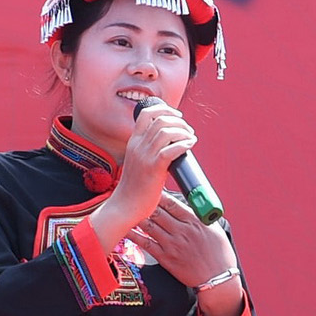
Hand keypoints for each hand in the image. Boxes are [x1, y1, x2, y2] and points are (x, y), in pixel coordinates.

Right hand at [87, 100, 196, 247]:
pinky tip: (190, 145)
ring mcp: (144, 156)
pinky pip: (170, 150)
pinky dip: (183, 144)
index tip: (177, 115)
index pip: (146, 113)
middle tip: (188, 130)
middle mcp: (138, 146)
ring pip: (167, 132)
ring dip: (183, 131)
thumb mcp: (138, 162)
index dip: (164, 109)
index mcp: (133, 142)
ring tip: (191, 137)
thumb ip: (150, 152)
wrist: (125, 206)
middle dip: (179, 121)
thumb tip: (171, 147)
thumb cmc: (135, 188)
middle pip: (160, 120)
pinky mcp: (153, 168)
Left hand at [125, 194, 234, 286]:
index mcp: (194, 222)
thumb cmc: (219, 254)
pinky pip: (146, 244)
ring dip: (137, 216)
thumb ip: (199, 217)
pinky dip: (135, 235)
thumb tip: (188, 205)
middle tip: (135, 194)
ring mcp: (172, 245)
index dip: (159, 193)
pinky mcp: (165, 258)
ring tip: (127, 208)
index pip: (172, 203)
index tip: (151, 187)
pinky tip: (126, 228)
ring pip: (149, 226)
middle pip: (158, 212)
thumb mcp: (215, 229)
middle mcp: (181, 231)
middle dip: (145, 202)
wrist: (218, 279)